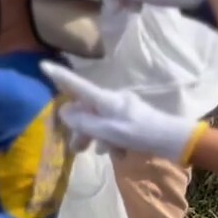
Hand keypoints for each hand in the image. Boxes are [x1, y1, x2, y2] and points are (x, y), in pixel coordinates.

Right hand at [40, 60, 207, 162]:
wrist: (174, 140)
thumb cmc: (140, 133)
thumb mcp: (108, 130)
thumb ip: (84, 122)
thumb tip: (65, 112)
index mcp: (104, 99)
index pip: (76, 85)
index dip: (59, 76)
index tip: (43, 65)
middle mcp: (111, 100)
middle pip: (86, 110)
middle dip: (80, 128)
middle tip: (75, 148)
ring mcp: (122, 109)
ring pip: (99, 121)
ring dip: (96, 136)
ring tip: (98, 153)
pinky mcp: (130, 119)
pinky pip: (112, 126)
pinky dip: (111, 139)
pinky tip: (117, 152)